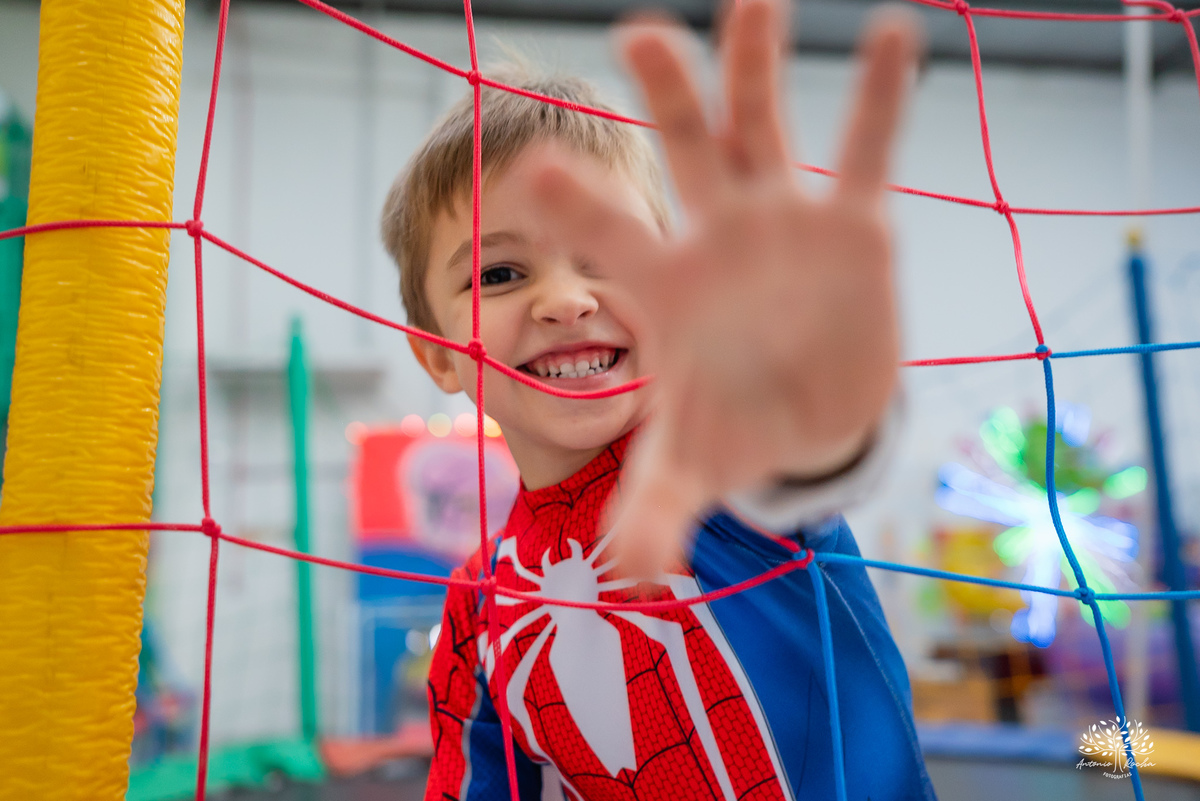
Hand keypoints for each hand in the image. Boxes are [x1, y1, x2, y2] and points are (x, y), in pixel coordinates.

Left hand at [530, 0, 921, 577]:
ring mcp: (782, 221)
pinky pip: (867, 155)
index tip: (535, 172)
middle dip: (666, 97)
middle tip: (639, 33)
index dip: (577, 207)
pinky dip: (880, 102)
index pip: (608, 237)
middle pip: (683, 154)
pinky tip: (895, 35)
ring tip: (756, 3)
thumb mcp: (690, 467)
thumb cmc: (731, 428)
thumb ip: (657, 509)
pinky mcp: (852, 228)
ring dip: (759, 69)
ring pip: (763, 130)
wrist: (806, 417)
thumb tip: (628, 576)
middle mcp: (715, 235)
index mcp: (661, 284)